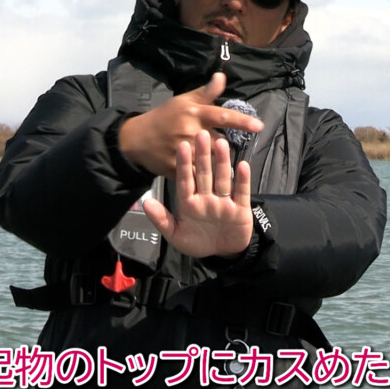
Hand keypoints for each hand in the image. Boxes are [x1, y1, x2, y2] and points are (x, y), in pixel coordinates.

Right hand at [118, 72, 263, 178]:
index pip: (223, 116)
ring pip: (211, 160)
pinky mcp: (176, 169)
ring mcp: (184, 151)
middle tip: (222, 148)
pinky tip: (206, 177)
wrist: (137, 139)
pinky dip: (203, 176)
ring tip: (218, 165)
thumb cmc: (165, 117)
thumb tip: (222, 76)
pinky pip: (197, 175)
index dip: (242, 121)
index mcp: (194, 113)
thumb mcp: (184, 101)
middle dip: (225, 146)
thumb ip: (206, 92)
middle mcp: (191, 132)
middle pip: (220, 142)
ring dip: (217, 163)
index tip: (259, 126)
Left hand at [142, 130, 252, 257]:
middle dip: (203, 156)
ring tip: (221, 143)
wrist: (223, 255)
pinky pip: (242, 192)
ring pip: (223, 179)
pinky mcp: (241, 209)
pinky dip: (243, 180)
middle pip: (204, 174)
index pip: (185, 180)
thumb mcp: (176, 235)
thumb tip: (146, 202)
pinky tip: (242, 165)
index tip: (182, 146)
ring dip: (222, 162)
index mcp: (189, 203)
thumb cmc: (197, 242)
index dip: (183, 164)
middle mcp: (207, 198)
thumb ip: (161, 220)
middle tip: (201, 134)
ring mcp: (224, 202)